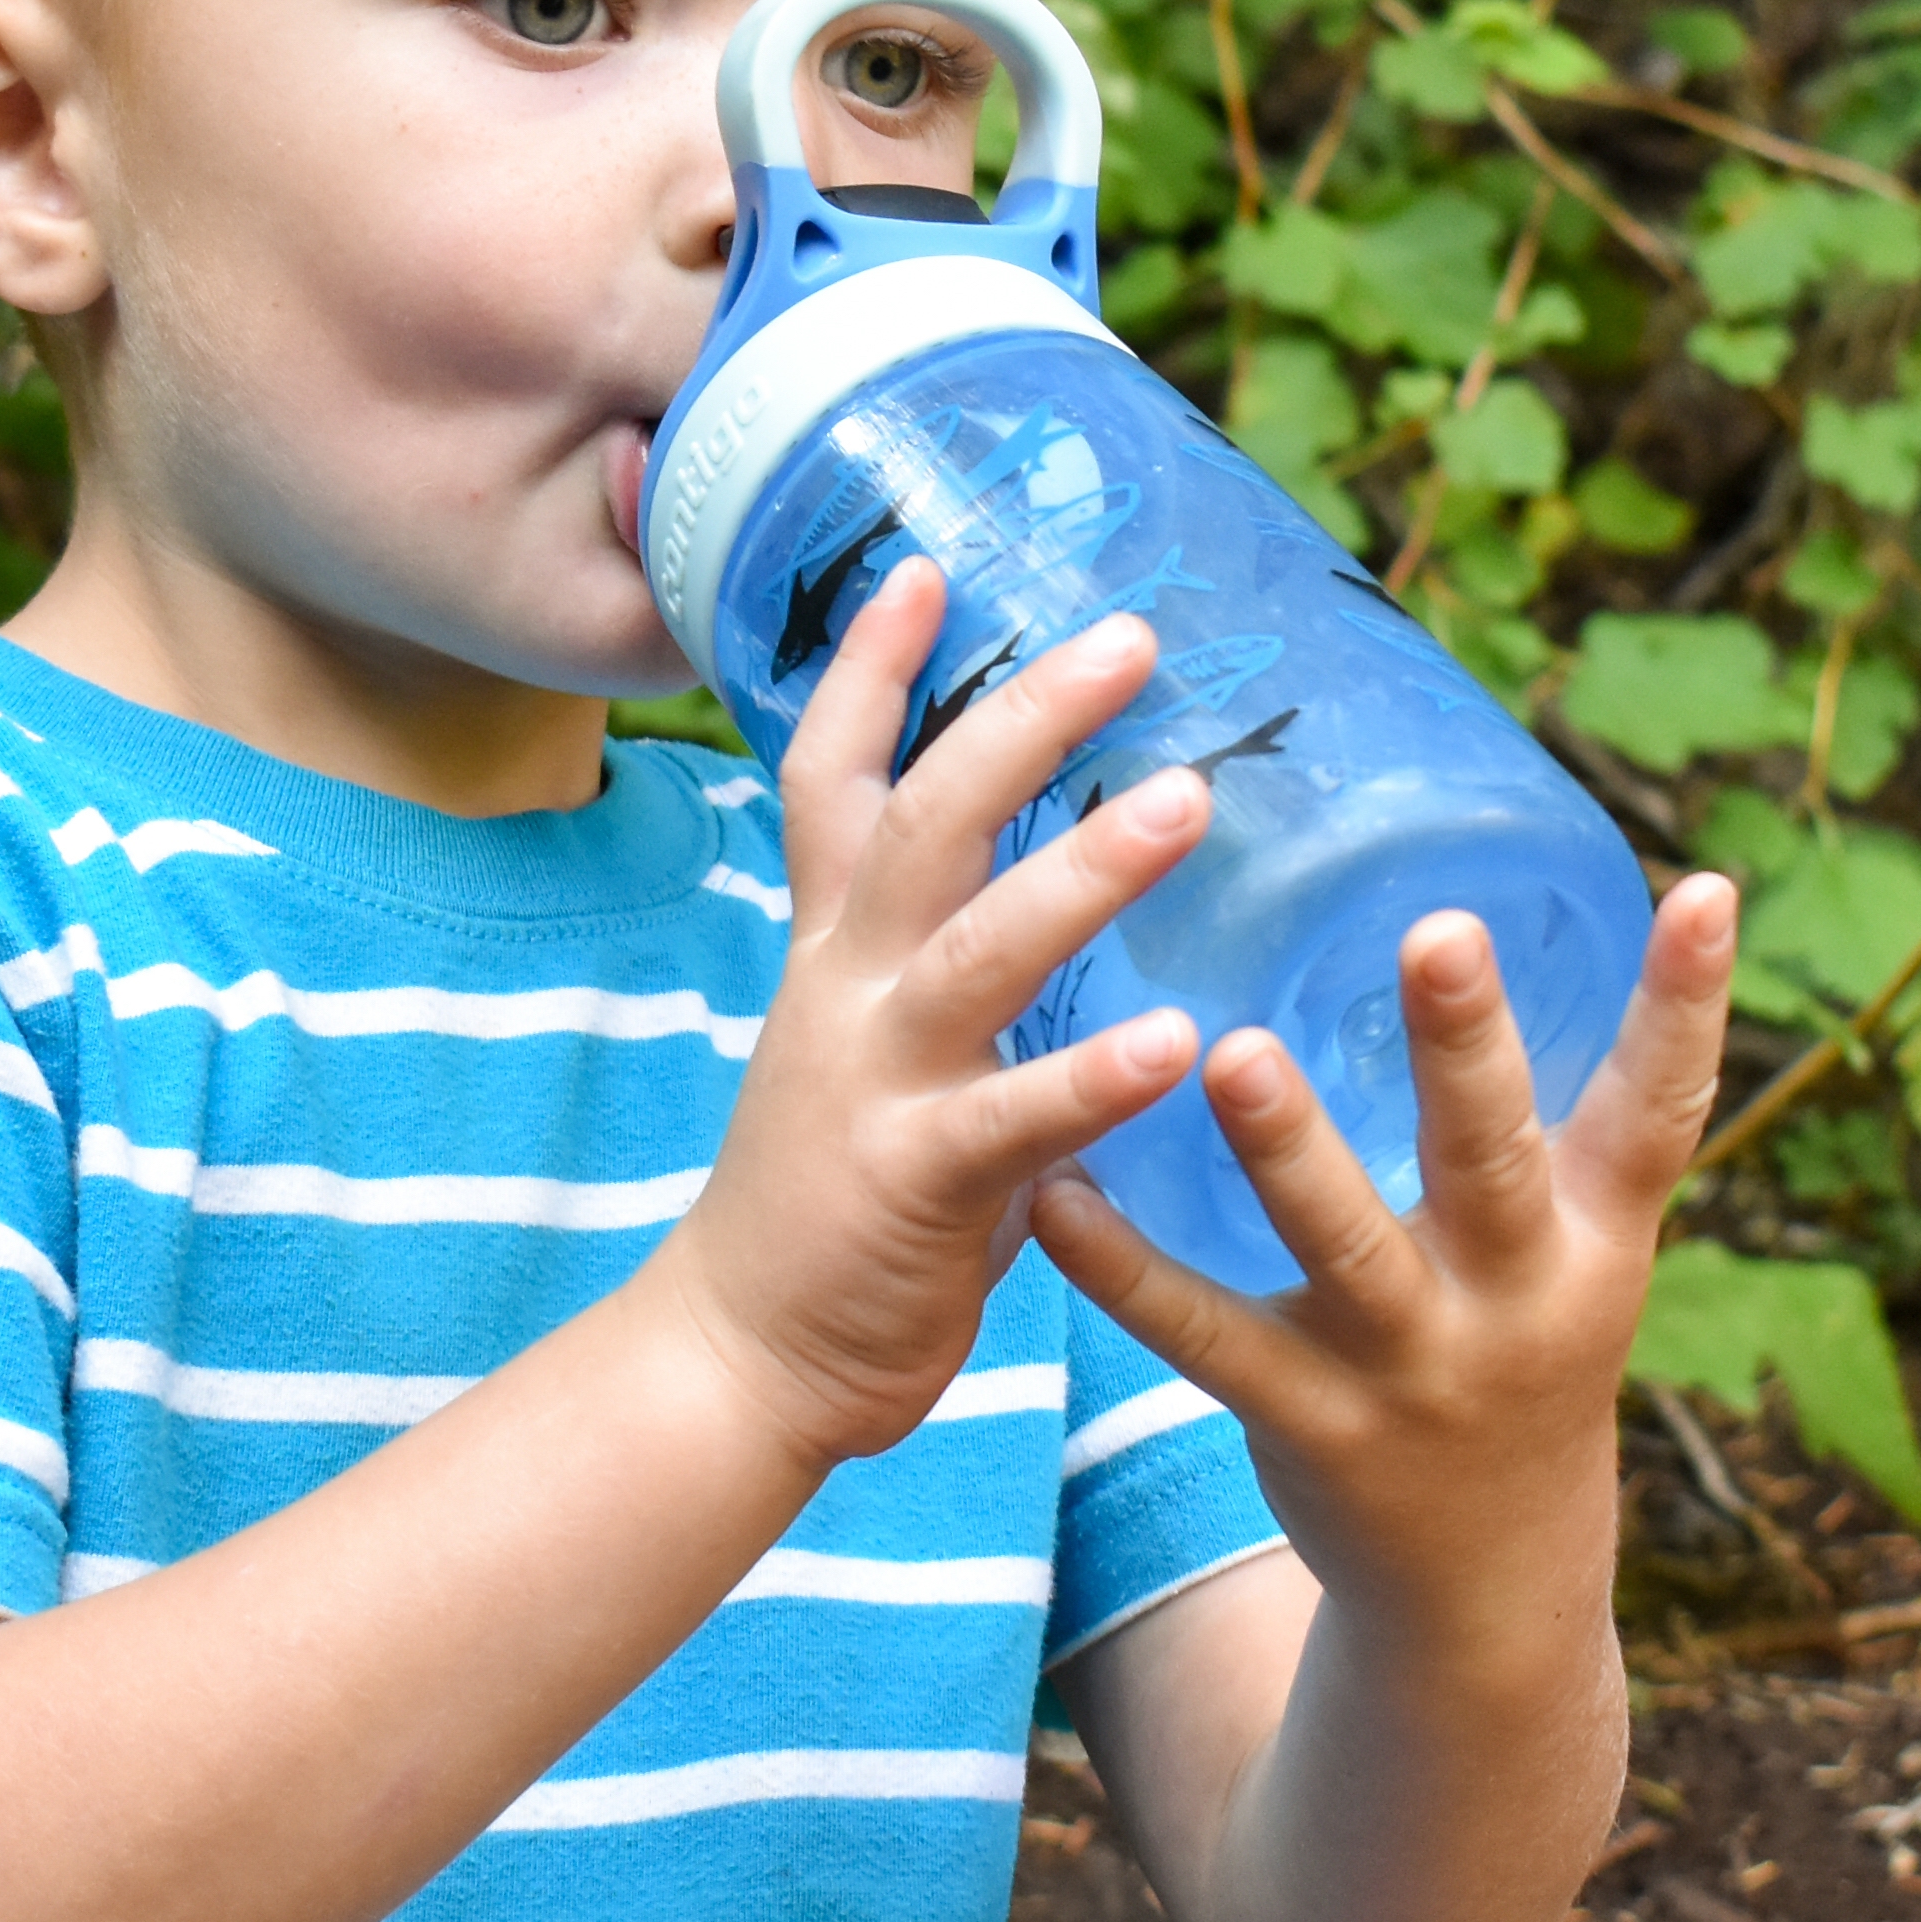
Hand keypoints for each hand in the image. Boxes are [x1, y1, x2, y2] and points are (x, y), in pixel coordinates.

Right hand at [646, 560, 1216, 1470]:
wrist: (735, 1358)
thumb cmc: (829, 1206)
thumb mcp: (867, 1051)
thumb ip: (950, 977)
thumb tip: (1062, 892)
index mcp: (832, 953)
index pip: (836, 775)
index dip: (871, 666)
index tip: (930, 564)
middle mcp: (844, 991)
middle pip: (922, 816)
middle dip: (1020, 717)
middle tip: (1132, 639)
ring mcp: (871, 1080)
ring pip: (976, 944)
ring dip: (1083, 870)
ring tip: (1185, 803)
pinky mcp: (911, 1183)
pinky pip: (1014, 1119)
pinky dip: (1095, 1078)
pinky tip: (1181, 1048)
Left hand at [1034, 874, 1739, 1662]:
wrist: (1490, 1586)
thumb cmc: (1515, 1351)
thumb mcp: (1569, 1251)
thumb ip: (1538, 1123)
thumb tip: (1478, 899)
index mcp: (1598, 1238)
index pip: (1663, 1110)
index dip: (1688, 1004)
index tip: (1704, 886)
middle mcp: (1518, 1299)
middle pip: (1496, 1160)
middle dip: (1468, 1049)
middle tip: (1437, 933)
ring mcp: (1413, 1369)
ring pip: (1345, 1248)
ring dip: (1288, 1152)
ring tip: (1231, 1055)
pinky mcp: (1309, 1425)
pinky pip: (1206, 1340)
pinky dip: (1128, 1272)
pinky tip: (1062, 1196)